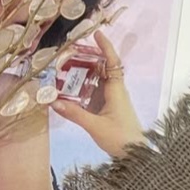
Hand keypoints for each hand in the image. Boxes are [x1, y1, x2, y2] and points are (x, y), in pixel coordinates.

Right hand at [50, 29, 145, 158]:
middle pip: (103, 67)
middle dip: (88, 57)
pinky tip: (70, 89)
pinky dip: (84, 87)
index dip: (105, 47)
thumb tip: (53, 102)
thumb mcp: (95, 126)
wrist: (135, 156)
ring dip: (84, 72)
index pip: (113, 62)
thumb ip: (75, 114)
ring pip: (98, 79)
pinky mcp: (109, 108)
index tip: (96, 34)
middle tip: (68, 52)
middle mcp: (116, 91)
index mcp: (116, 90)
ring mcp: (113, 100)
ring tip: (64, 66)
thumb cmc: (121, 139)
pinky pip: (96, 92)